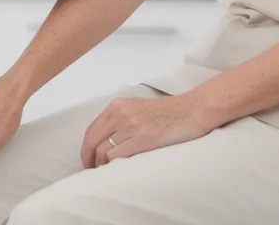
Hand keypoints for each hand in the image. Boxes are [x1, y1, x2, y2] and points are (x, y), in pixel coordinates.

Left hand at [80, 94, 212, 167]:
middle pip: (91, 141)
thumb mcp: (137, 108)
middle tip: (92, 171)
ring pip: (102, 151)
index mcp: (118, 105)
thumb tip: (105, 140)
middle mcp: (121, 113)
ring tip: (107, 173)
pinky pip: (116, 156)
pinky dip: (113, 166)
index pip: (90, 130)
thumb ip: (120, 119)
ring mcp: (131, 125)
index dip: (86, 149)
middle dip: (88, 159)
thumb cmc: (168, 112)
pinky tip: (118, 171)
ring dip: (101, 166)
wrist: (192, 110)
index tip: (88, 160)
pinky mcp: (143, 138)